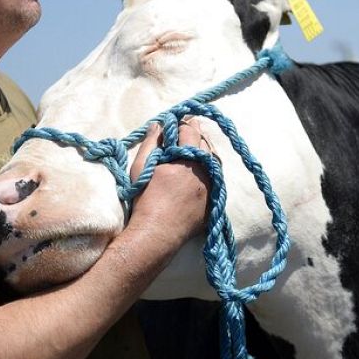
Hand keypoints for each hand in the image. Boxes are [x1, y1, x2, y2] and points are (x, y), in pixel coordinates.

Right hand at [129, 120, 210, 240]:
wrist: (156, 233)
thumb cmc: (144, 200)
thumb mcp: (141, 168)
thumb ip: (151, 143)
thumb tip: (159, 125)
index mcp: (184, 161)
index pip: (190, 132)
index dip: (183, 125)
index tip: (176, 125)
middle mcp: (202, 172)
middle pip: (205, 144)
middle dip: (195, 136)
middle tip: (186, 132)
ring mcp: (210, 188)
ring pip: (214, 161)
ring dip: (205, 151)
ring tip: (194, 148)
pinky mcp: (213, 201)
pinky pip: (216, 178)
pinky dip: (209, 169)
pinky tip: (200, 169)